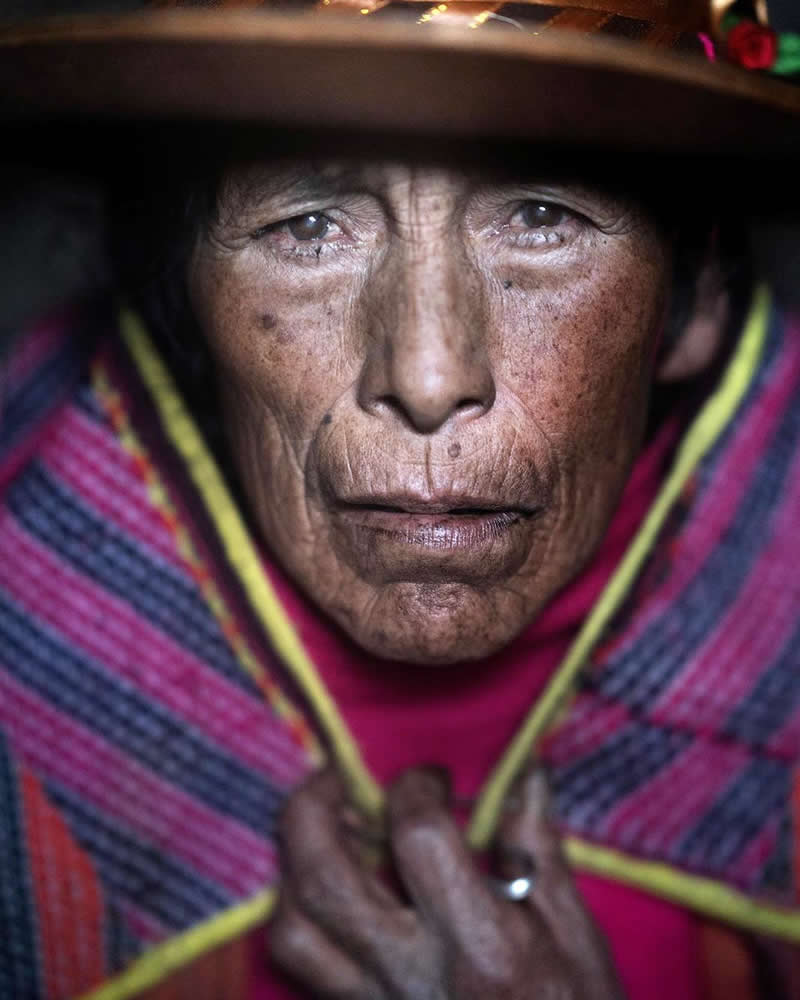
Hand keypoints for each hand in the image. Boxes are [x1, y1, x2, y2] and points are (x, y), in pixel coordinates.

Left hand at [269, 765, 624, 999]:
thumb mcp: (578, 940)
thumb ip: (540, 851)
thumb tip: (525, 773)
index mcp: (481, 947)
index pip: (417, 838)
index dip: (415, 786)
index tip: (432, 778)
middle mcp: (412, 976)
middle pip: (323, 880)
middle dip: (312, 807)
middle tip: (336, 775)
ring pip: (293, 931)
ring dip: (294, 866)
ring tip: (324, 830)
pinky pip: (302, 968)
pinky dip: (300, 915)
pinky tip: (328, 889)